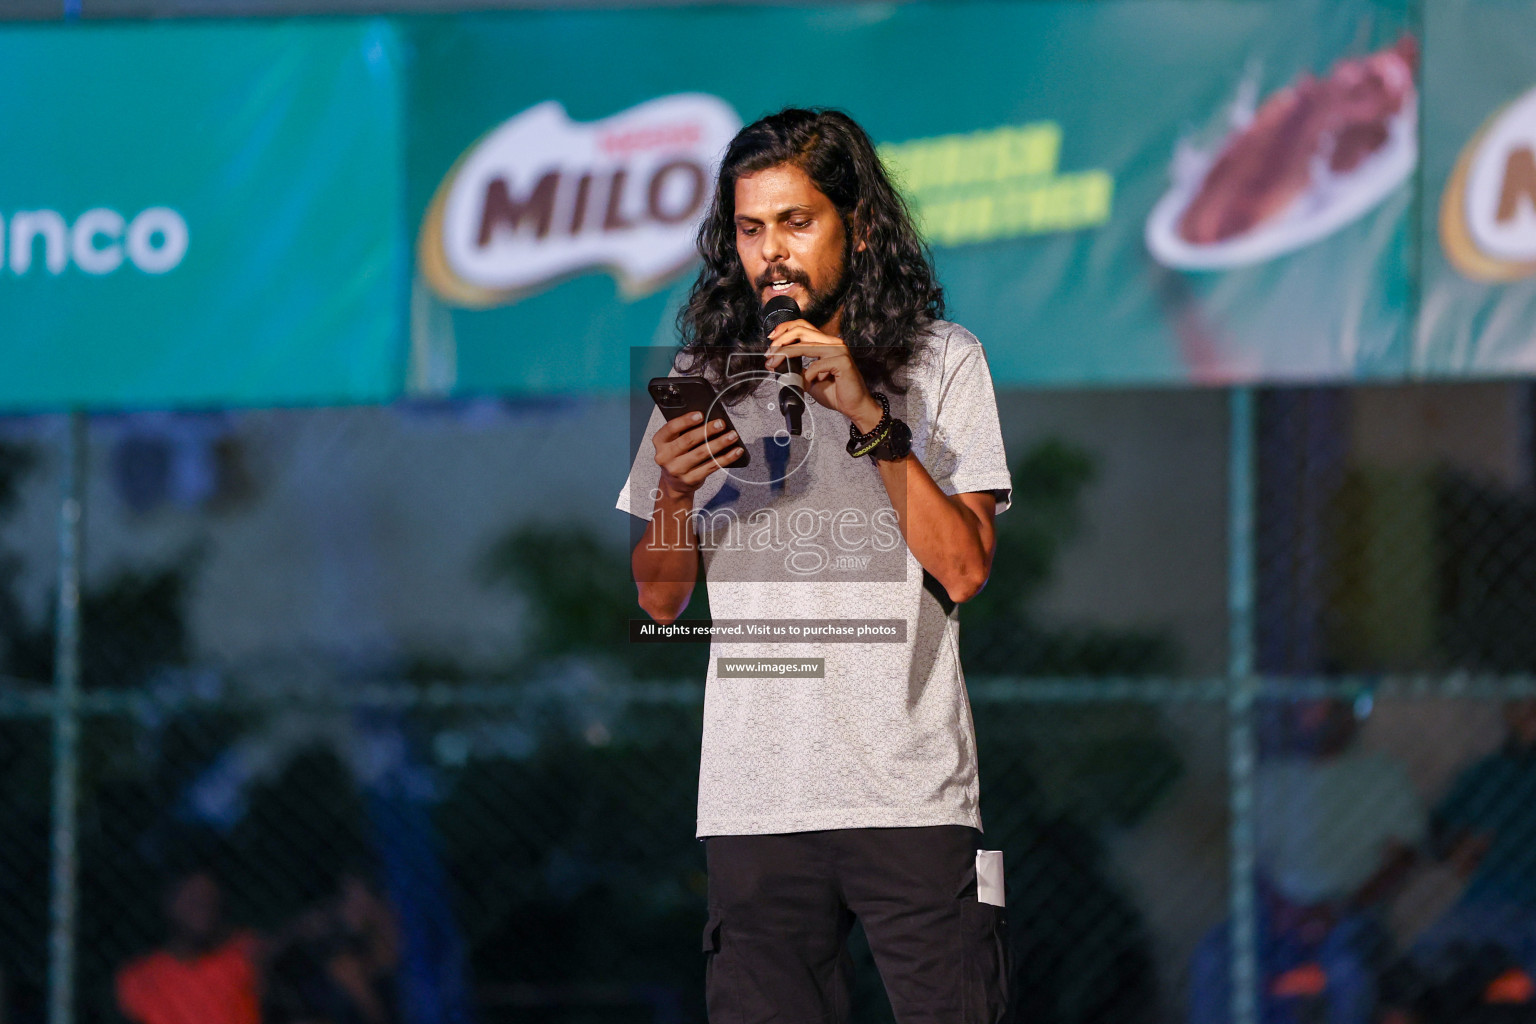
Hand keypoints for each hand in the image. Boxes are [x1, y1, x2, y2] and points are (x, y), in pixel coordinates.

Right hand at [652, 411, 741, 499]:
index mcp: (660, 442)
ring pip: (701, 453)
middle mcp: (665, 456)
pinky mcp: (690, 480)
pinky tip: (735, 451)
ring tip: (732, 436)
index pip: (671, 428)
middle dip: (707, 430)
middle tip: (721, 424)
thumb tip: (708, 419)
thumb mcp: (673, 442)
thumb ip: (684, 431)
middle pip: (688, 440)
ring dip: (719, 443)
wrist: (674, 484)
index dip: (686, 420)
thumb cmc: (677, 456)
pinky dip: (726, 458)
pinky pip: (711, 467)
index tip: (701, 414)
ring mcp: (677, 470)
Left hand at [764, 322, 883, 432]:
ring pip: (805, 345)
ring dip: (786, 354)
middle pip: (801, 330)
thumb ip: (797, 369)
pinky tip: (811, 381)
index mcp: (826, 343)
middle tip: (769, 353)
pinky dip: (810, 374)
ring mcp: (839, 350)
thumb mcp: (809, 379)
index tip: (771, 339)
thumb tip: (777, 364)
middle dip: (781, 340)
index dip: (785, 329)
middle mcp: (833, 342)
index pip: (803, 326)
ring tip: (775, 363)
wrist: (854, 406)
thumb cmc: (836, 392)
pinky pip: (817, 365)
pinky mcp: (843, 361)